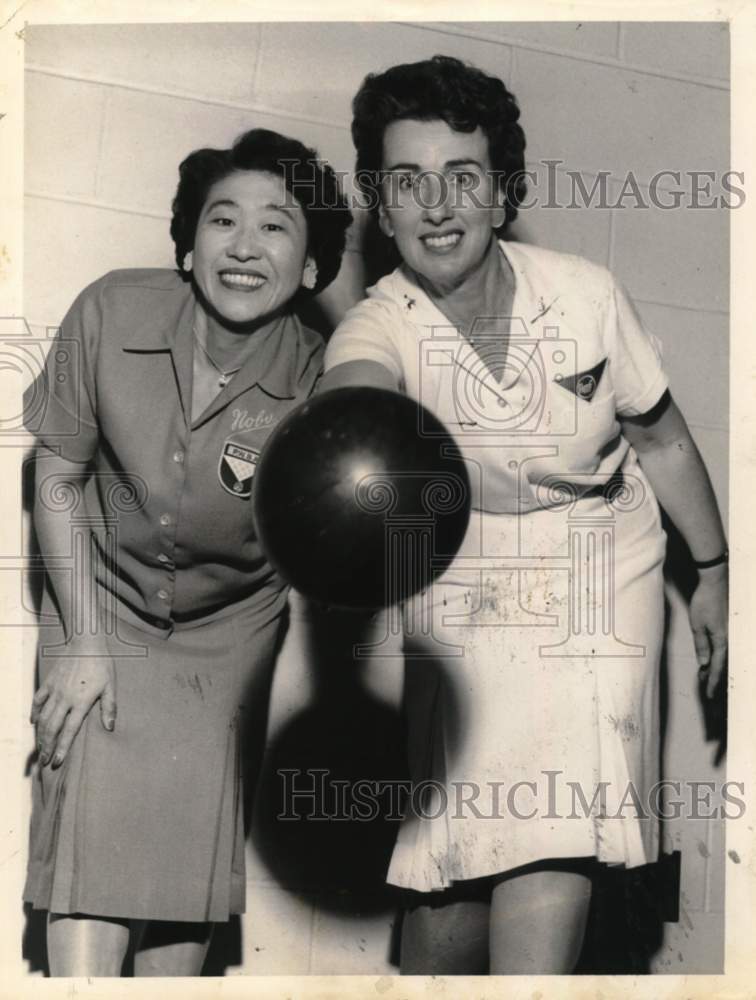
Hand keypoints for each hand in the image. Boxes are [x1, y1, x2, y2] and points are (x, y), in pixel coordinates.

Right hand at [30, 640, 116, 767]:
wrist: (86, 642)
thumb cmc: (102, 664)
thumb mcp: (111, 685)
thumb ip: (110, 707)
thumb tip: (110, 728)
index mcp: (81, 701)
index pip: (69, 730)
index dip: (62, 747)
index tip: (57, 761)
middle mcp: (65, 698)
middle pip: (52, 728)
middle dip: (48, 746)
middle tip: (46, 761)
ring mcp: (55, 690)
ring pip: (43, 717)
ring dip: (41, 734)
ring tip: (41, 747)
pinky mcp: (49, 682)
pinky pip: (38, 700)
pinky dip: (34, 712)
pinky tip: (34, 722)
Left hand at [689, 567, 727, 698]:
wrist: (715, 582)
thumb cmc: (705, 602)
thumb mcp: (697, 625)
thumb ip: (702, 645)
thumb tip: (705, 663)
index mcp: (723, 641)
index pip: (718, 667)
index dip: (713, 682)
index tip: (708, 694)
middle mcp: (730, 639)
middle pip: (724, 665)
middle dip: (715, 677)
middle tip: (706, 688)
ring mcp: (731, 633)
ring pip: (724, 657)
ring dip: (715, 667)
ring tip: (705, 675)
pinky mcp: (729, 628)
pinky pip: (724, 647)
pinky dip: (717, 656)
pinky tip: (711, 658)